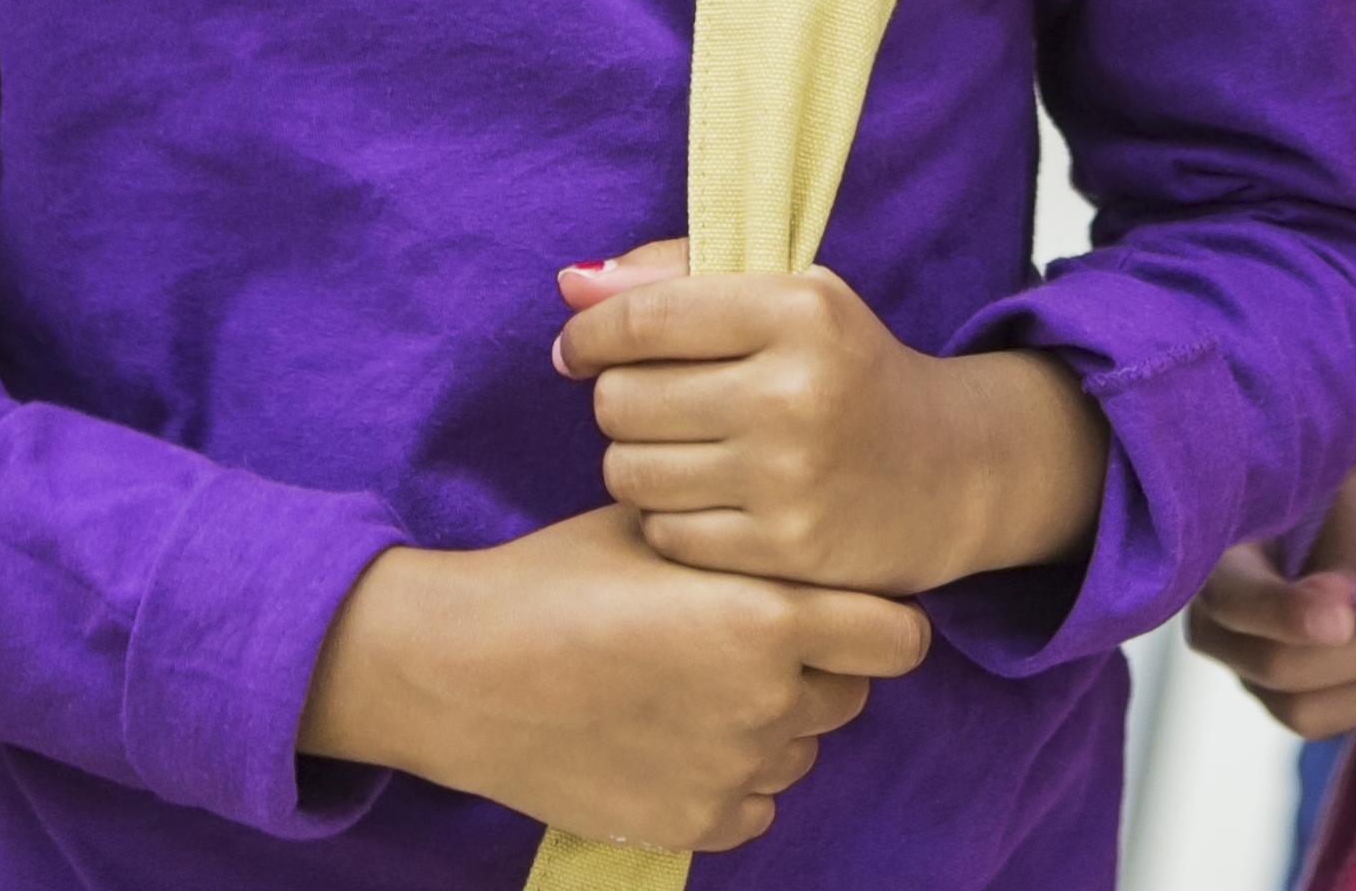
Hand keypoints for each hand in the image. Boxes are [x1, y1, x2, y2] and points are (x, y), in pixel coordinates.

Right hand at [293, 509, 927, 853]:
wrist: (454, 671)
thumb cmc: (555, 581)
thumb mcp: (662, 529)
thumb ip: (746, 538)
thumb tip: (803, 531)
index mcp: (769, 620)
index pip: (900, 638)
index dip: (877, 621)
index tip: (841, 610)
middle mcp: (765, 703)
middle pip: (851, 694)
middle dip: (817, 669)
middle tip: (746, 646)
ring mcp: (729, 773)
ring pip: (800, 750)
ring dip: (771, 726)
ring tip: (694, 691)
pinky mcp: (688, 827)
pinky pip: (754, 807)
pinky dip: (730, 783)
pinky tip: (674, 743)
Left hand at [556, 239, 1108, 597]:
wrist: (950, 469)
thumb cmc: (846, 370)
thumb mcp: (790, 298)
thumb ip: (678, 277)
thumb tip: (571, 286)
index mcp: (801, 309)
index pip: (644, 320)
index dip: (590, 336)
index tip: (580, 349)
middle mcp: (796, 391)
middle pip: (622, 400)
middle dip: (622, 401)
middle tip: (659, 405)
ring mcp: (790, 477)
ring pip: (629, 471)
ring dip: (639, 461)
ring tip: (686, 451)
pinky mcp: (783, 550)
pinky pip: (663, 532)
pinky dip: (671, 517)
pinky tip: (713, 499)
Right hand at [1189, 442, 1355, 740]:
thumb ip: (1342, 550)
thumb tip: (1335, 612)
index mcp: (1219, 561)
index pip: (1235, 600)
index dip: (1284, 615)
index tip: (1342, 621)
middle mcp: (1221, 625)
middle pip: (1273, 666)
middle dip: (1352, 655)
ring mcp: (1251, 669)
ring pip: (1302, 708)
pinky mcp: (1289, 698)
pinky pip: (1329, 718)